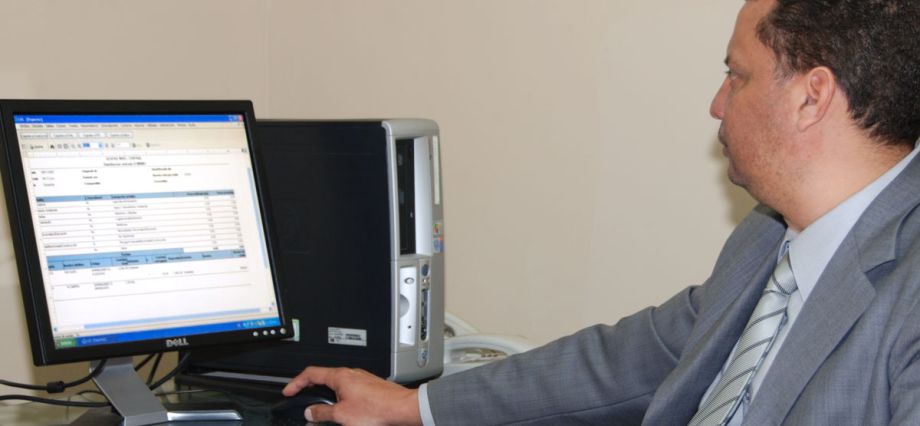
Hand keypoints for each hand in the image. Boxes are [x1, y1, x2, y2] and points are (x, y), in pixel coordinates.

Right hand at [283, 366, 421, 425]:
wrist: (402, 409)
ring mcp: (362, 380)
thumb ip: (323, 413)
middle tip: (302, 397)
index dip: (296, 383)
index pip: (311, 374)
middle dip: (311, 389)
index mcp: (340, 376)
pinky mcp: (370, 388)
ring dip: (327, 396)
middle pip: (324, 378)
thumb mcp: (343, 415)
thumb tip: (311, 412)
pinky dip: (340, 398)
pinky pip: (349, 390)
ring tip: (323, 410)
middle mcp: (351, 374)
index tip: (289, 391)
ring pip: (337, 385)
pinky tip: (344, 410)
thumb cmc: (378, 409)